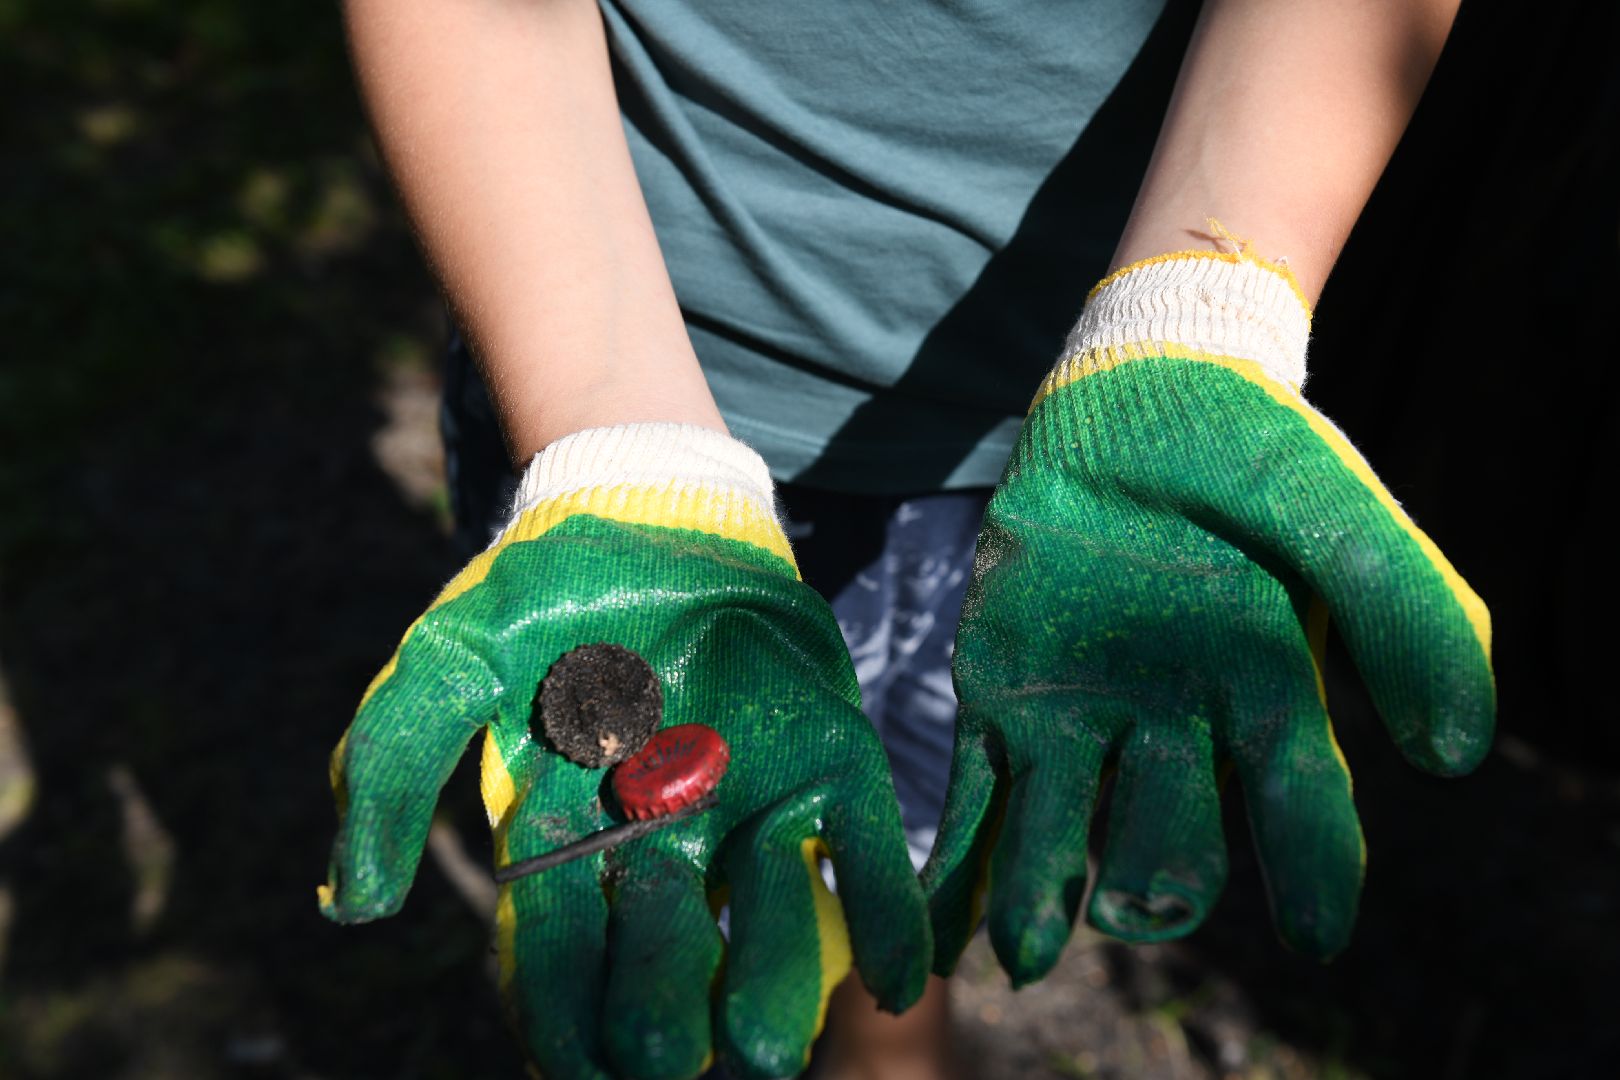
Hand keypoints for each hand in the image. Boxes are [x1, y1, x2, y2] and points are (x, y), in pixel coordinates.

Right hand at [319, 424, 928, 1078]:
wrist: (642, 506)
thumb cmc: (536, 594)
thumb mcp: (446, 661)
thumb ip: (393, 768)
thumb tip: (350, 906)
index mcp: (569, 838)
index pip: (556, 951)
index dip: (560, 1015)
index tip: (576, 1072)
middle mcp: (660, 843)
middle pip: (661, 946)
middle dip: (662, 1006)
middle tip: (667, 1062)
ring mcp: (748, 803)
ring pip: (764, 913)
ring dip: (770, 980)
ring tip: (770, 1048)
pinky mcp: (827, 759)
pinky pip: (861, 846)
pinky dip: (886, 912)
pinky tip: (904, 978)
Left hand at [923, 250, 1492, 984]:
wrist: (1139, 394)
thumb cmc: (1251, 453)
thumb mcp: (1337, 514)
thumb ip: (1404, 612)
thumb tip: (1454, 755)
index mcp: (1267, 697)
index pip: (1300, 800)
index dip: (1317, 868)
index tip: (1318, 935)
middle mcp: (1177, 729)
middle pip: (1170, 831)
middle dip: (1156, 880)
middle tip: (1137, 912)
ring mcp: (1083, 719)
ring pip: (1062, 828)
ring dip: (1041, 893)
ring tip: (1019, 952)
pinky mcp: (1002, 696)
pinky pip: (977, 789)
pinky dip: (957, 860)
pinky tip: (934, 925)